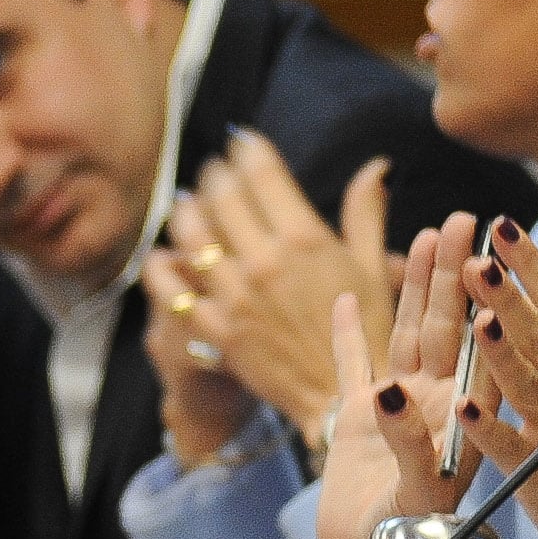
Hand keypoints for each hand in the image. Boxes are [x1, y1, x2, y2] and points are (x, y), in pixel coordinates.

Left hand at [145, 138, 386, 447]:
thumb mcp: (372, 268)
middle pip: (221, 196)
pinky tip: (163, 253)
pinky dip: (162, 265)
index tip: (241, 140)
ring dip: (185, 211)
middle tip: (215, 169)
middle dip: (216, 175)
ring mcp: (235, 295)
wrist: (346, 398)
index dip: (248, 150)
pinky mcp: (215, 327)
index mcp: (306, 241)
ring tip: (188, 202)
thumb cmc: (368, 330)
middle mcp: (265, 262)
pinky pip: (171, 287)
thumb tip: (376, 167)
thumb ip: (366, 214)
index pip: (263, 175)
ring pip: (190, 234)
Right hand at [321, 232, 470, 538]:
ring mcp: (398, 410)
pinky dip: (349, 333)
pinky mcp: (359, 423)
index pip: (481, 347)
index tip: (493, 250)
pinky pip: (352, 366)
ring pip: (409, 335)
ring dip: (415, 287)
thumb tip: (389, 389)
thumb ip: (406, 442)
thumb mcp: (417, 497)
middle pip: (449, 327)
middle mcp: (436, 406)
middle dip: (456, 273)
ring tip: (425, 237)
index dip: (486, 297)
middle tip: (466, 219)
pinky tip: (342, 298)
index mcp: (462, 421)